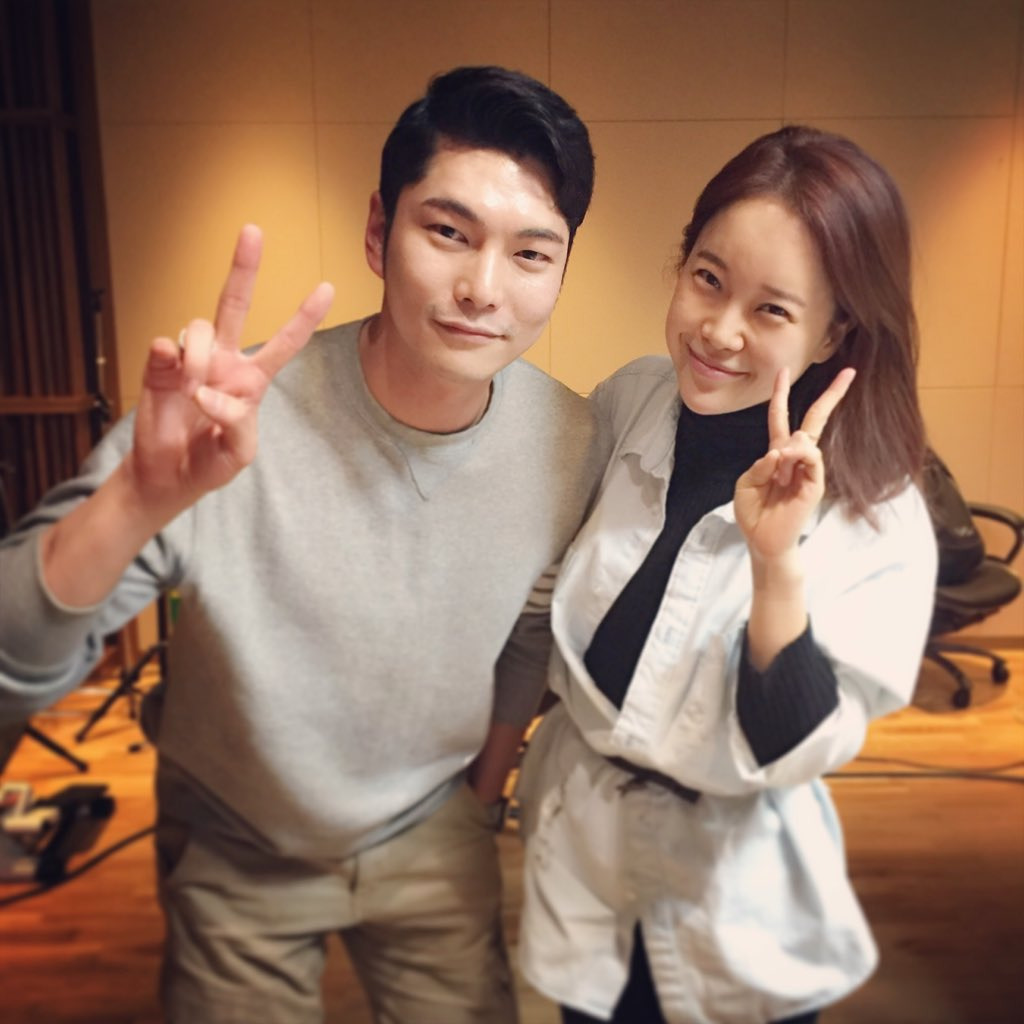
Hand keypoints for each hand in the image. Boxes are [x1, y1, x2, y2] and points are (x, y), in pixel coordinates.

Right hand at [128, 226, 334, 515]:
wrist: (168, 476)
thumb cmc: (211, 463)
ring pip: (199, 328)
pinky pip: (166, 345)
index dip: (304, 317)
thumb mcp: (239, 453)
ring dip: (199, 359)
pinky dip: (171, 362)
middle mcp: (224, 361)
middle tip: (253, 230)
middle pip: (235, 304)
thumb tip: (204, 390)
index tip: (328, 287)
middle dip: (244, 268)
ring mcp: (191, 360)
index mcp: (253, 380)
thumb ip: (235, 422)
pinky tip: (175, 382)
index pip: (284, 343)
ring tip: (192, 394)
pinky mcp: (159, 366)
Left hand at [734, 365, 855, 564]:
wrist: (763, 541)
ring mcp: (807, 471)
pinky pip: (813, 459)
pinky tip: (787, 461)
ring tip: (779, 468)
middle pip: (814, 420)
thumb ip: (760, 464)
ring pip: (807, 440)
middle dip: (831, 396)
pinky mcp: (815, 485)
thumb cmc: (754, 512)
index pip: (781, 417)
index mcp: (776, 454)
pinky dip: (800, 455)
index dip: (780, 394)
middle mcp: (795, 459)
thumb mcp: (746, 484)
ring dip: (791, 446)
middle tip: (848, 372)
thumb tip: (780, 451)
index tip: (782, 371)